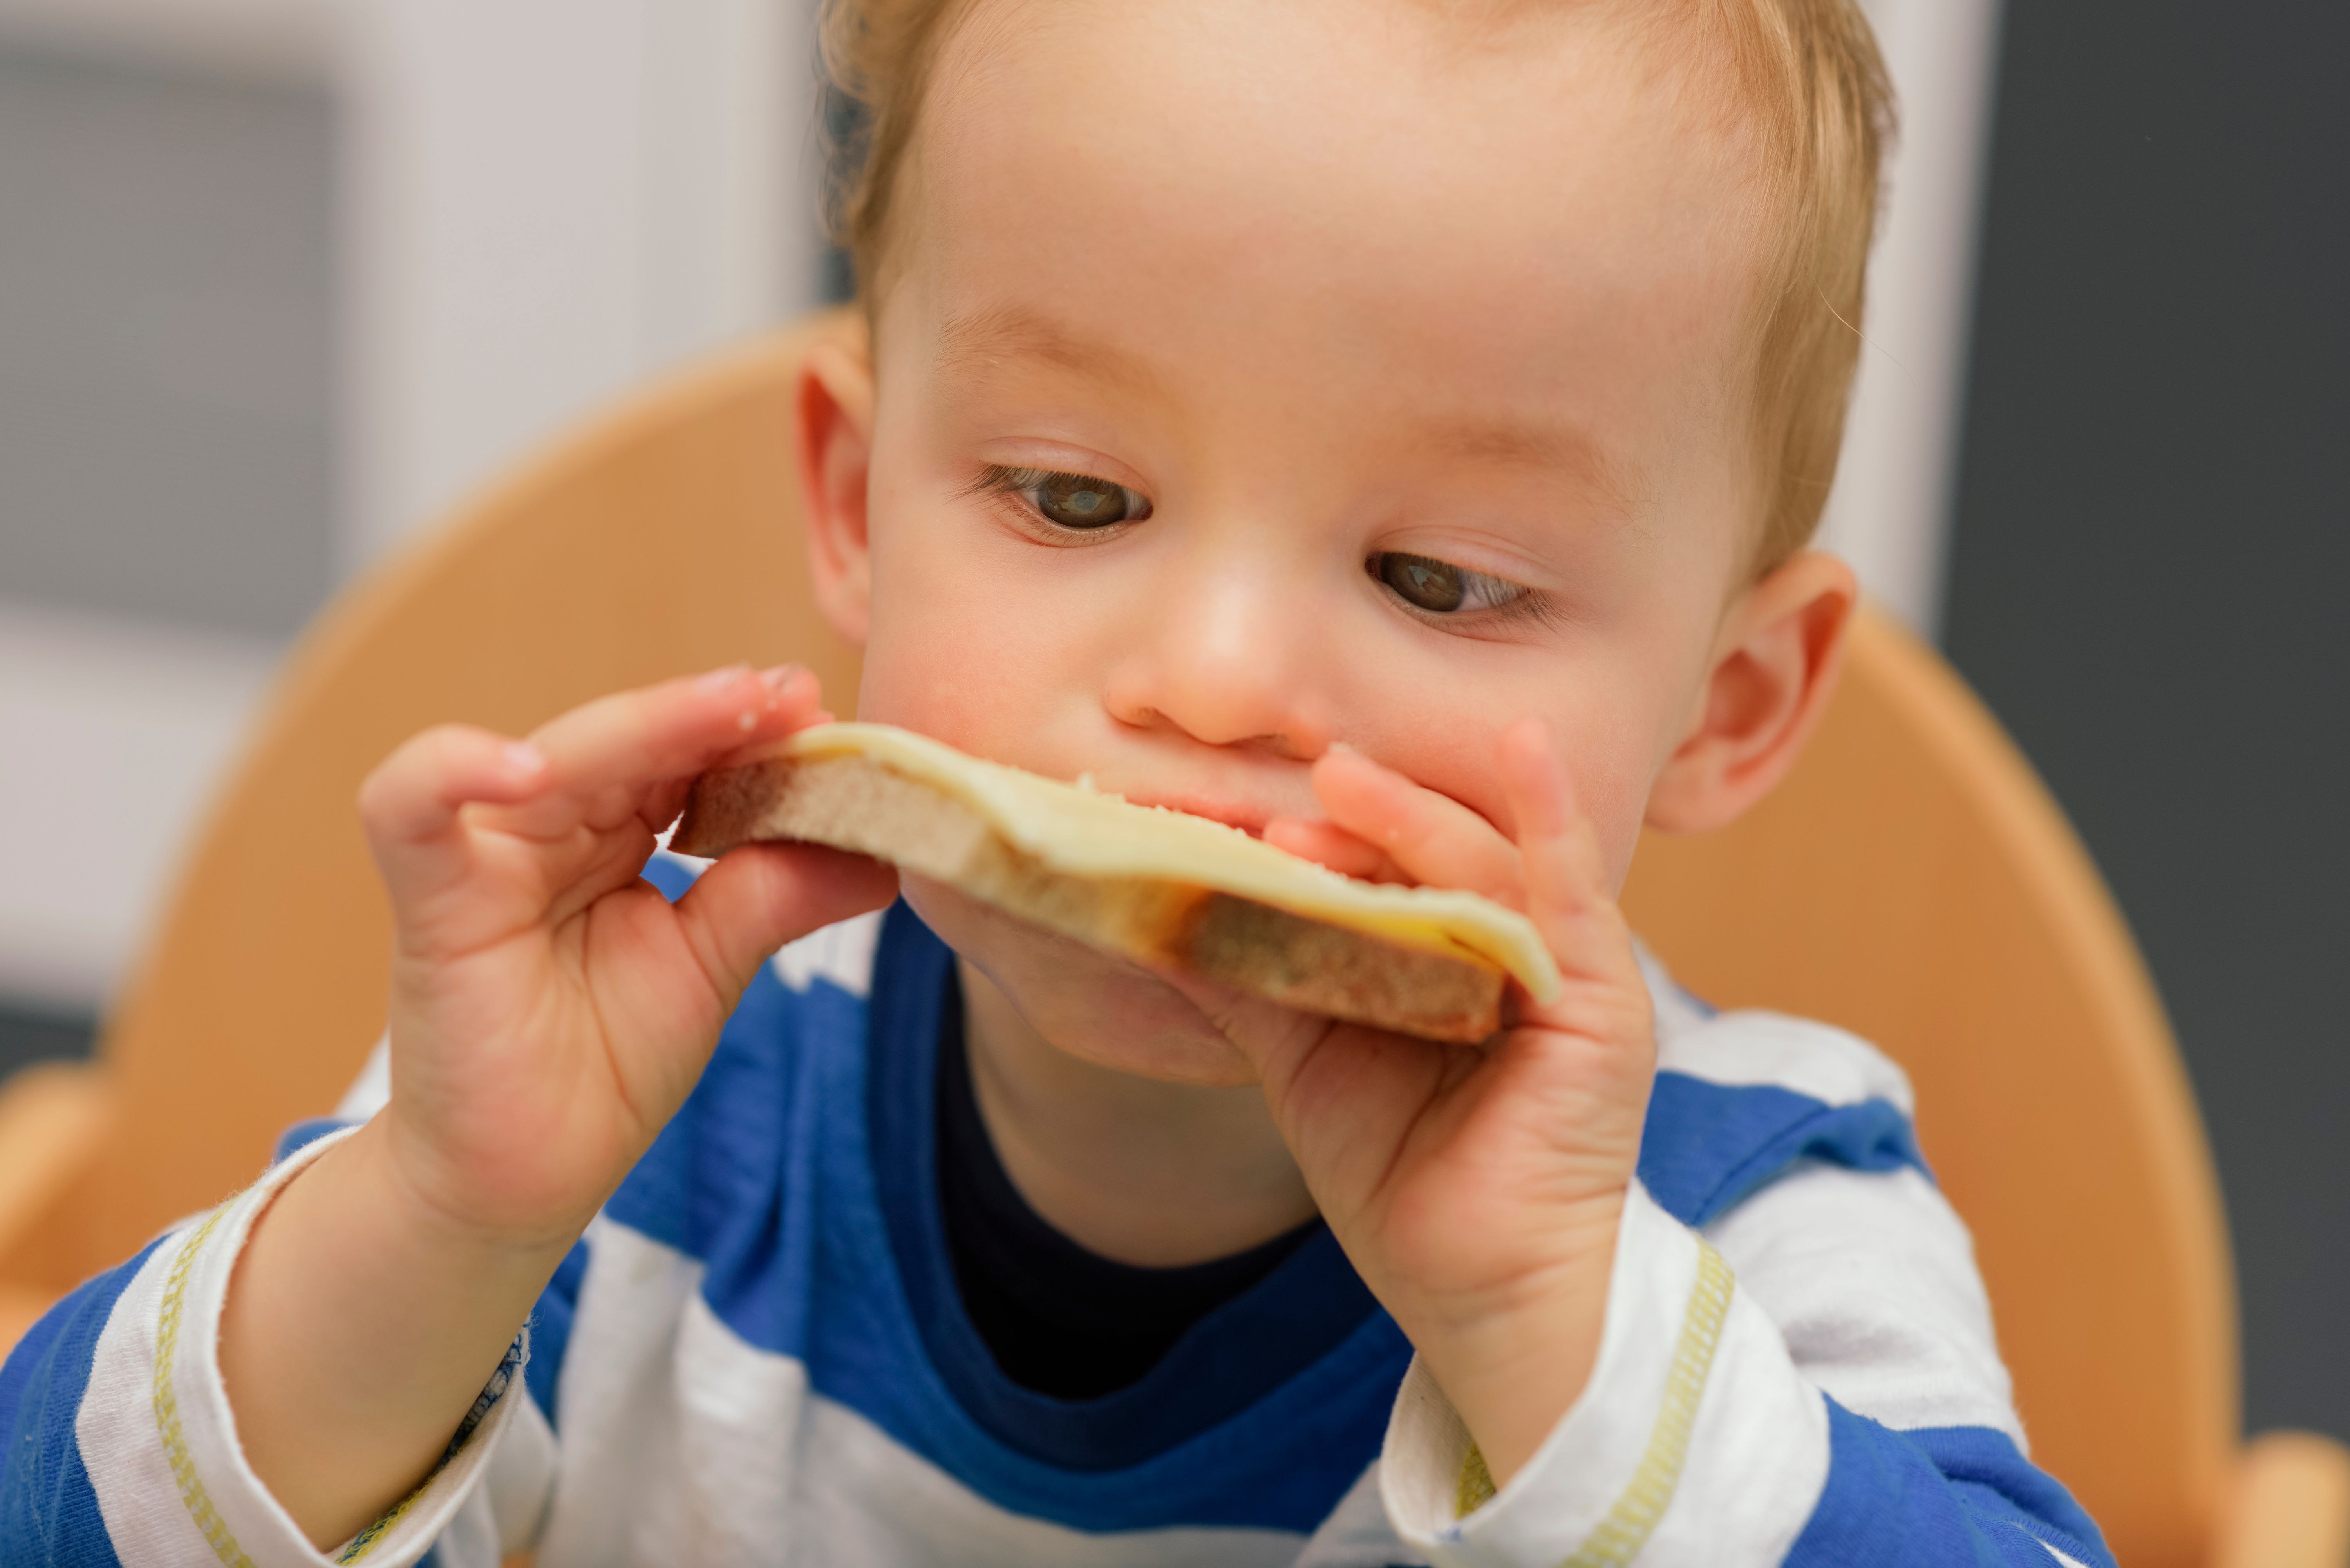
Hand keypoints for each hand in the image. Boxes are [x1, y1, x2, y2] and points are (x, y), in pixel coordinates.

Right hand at [362, 663, 897, 1244]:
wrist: (526, 1179)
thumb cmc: (605, 1068)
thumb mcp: (712, 967)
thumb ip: (778, 896)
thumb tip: (884, 854)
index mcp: (613, 833)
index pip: (680, 755)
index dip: (746, 732)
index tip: (818, 711)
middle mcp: (549, 827)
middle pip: (627, 742)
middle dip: (710, 714)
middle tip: (789, 695)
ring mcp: (485, 854)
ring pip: (552, 755)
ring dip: (640, 726)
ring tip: (726, 708)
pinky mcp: (430, 898)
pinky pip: (409, 806)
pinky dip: (455, 770)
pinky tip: (528, 767)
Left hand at [1185, 720, 1654, 1487]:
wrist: (1474, 1291)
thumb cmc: (1398, 1178)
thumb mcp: (1303, 1059)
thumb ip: (1251, 978)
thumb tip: (1157, 906)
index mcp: (1439, 950)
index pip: (1375, 865)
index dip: (1309, 836)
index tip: (1227, 816)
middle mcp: (1503, 943)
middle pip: (1425, 855)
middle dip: (1353, 820)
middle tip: (1276, 797)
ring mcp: (1558, 966)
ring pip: (1481, 864)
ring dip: (1412, 820)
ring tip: (1339, 783)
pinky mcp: (1600, 997)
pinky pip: (1574, 890)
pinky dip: (1551, 816)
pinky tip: (1525, 747)